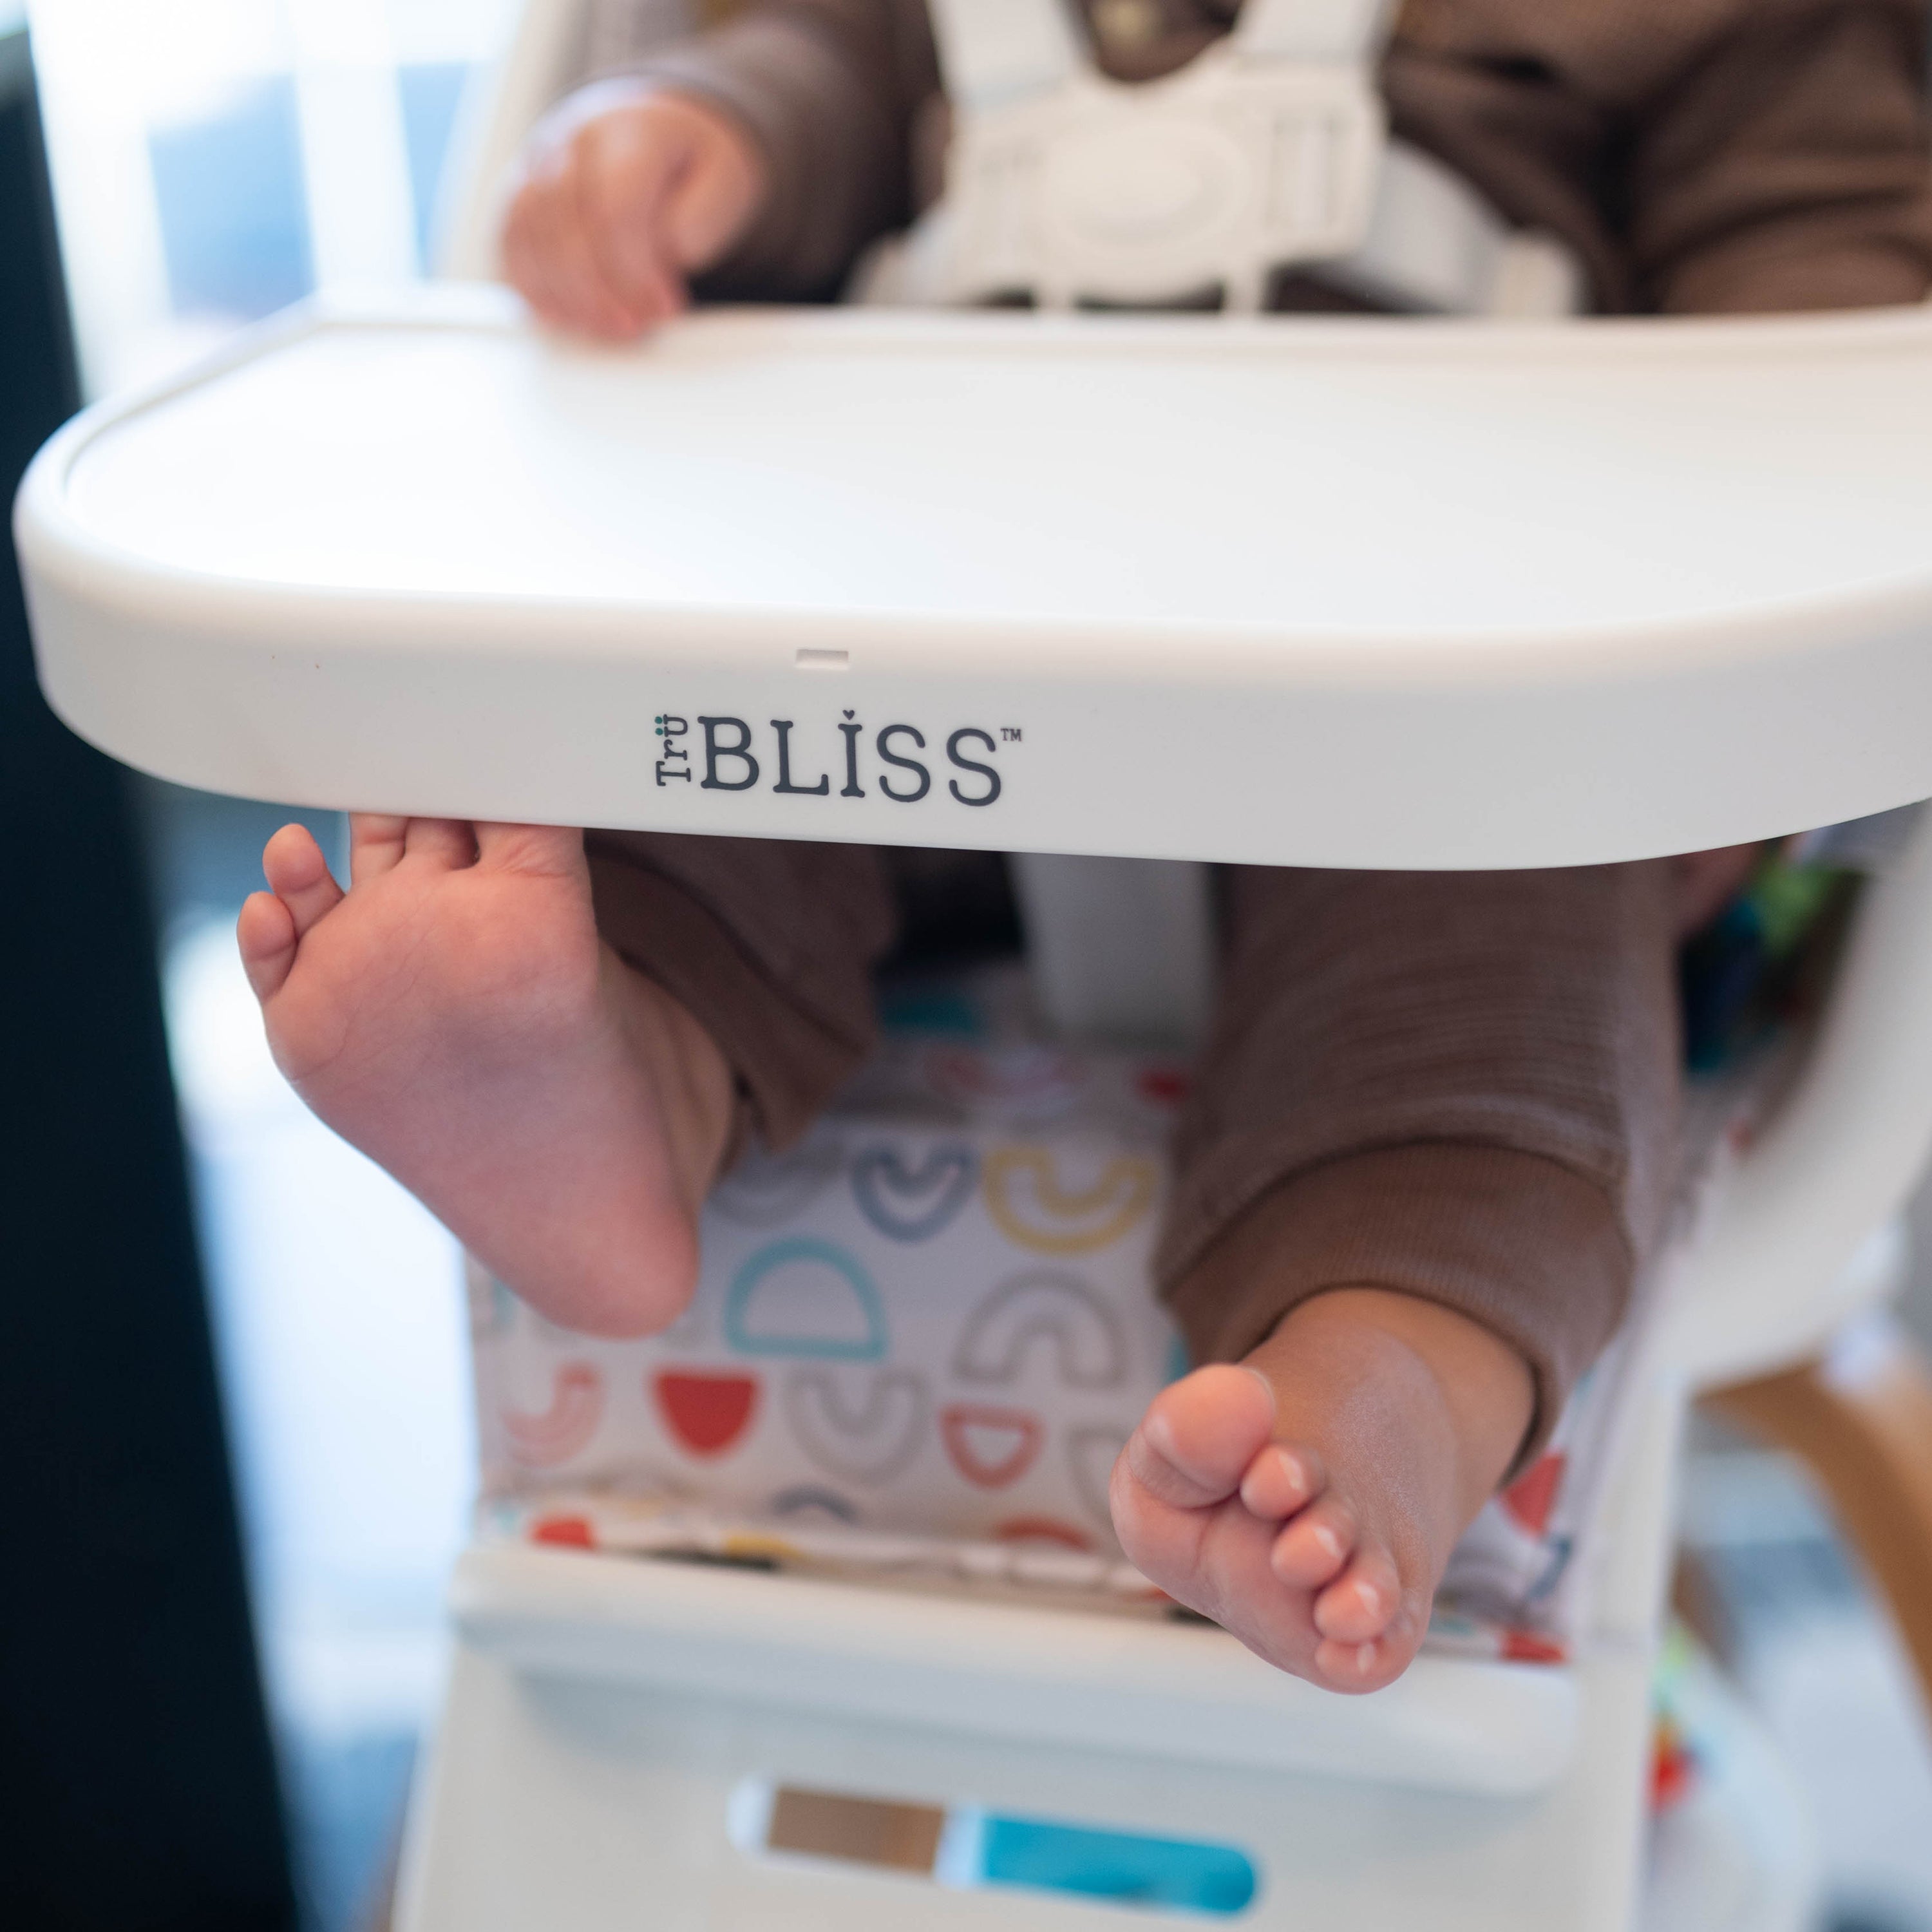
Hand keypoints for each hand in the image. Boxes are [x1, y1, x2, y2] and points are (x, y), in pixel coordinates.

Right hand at [502, 82, 768, 339]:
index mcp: (628, 132)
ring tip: (608, 328)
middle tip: (636, 325)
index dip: (636, 269)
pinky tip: (565, 317)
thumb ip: (696, 221)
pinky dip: (533, 288)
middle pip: (567, 225)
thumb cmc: (688, 164)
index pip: (615, 207)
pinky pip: (511, 245)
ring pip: (531, 237)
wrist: (651, 131)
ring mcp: (537, 167)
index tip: (665, 307)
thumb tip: (664, 256)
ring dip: (568, 296)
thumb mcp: (722, 184)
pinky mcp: (518, 197)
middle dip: (601, 291)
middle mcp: (571, 142)